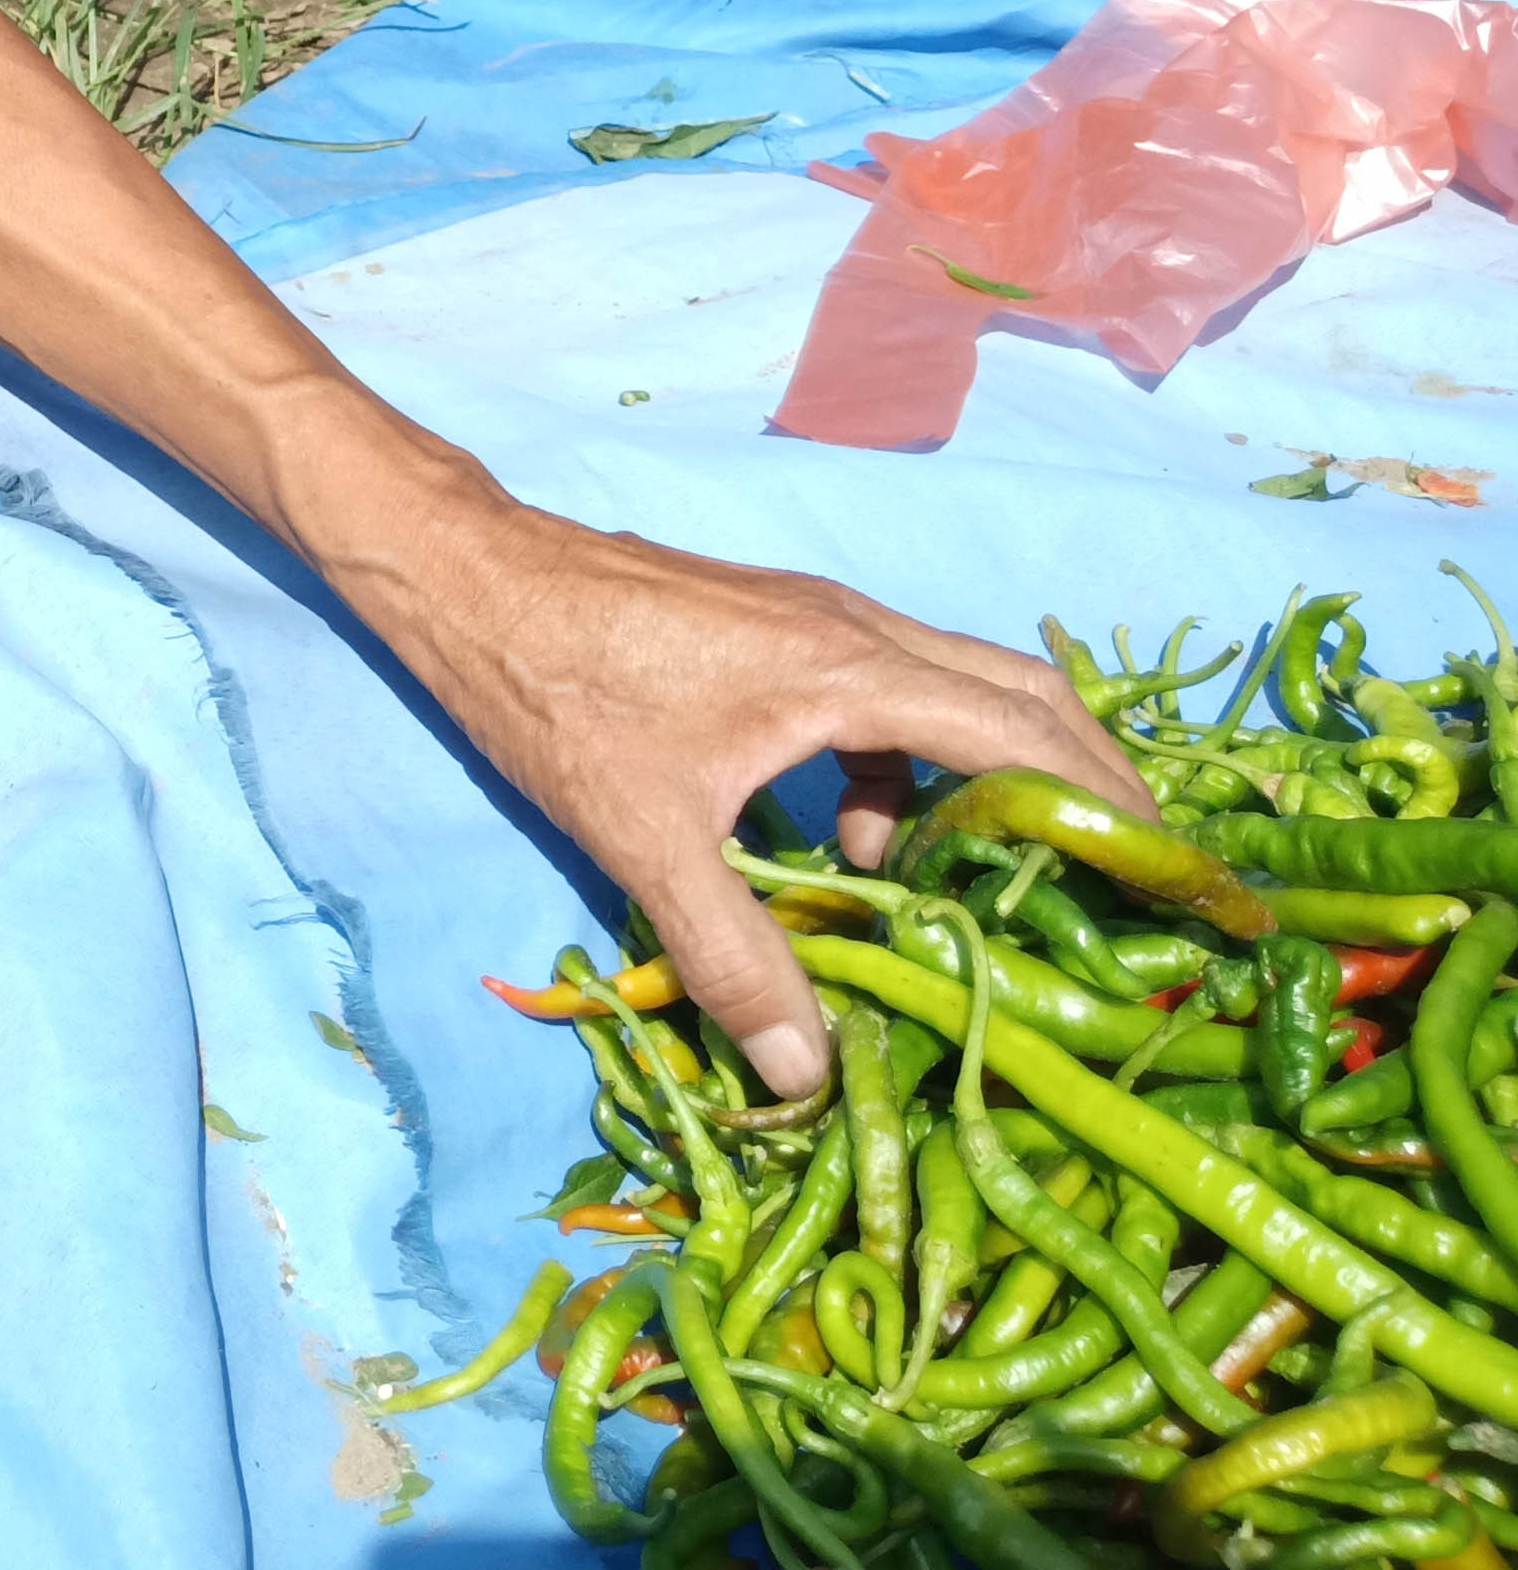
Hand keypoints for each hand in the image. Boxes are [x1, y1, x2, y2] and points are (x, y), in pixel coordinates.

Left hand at [350, 475, 1153, 1098]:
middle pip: (1021, 698)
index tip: (1182, 878)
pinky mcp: (774, 632)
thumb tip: (811, 1073)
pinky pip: (883, 700)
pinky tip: (853, 854)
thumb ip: (733, 954)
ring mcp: (815, 621)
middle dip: (1085, 787)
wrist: (465, 573)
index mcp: (851, 668)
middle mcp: (856, 628)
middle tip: (1131, 886)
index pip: (1029, 733)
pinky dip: (902, 773)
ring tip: (985, 892)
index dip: (1115, 806)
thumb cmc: (553, 688)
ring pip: (953, 693)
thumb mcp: (643, 833)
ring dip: (984, 783)